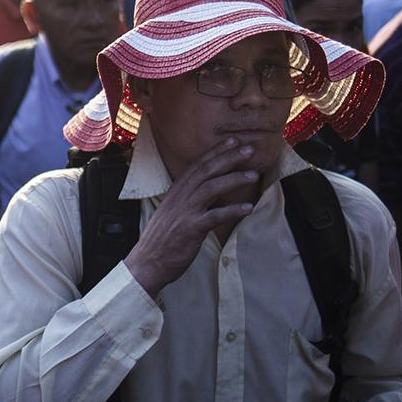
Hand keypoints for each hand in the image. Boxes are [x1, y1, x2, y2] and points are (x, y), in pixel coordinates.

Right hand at [121, 136, 261, 297]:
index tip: (233, 141)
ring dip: (234, 179)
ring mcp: (186, 211)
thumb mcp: (175, 212)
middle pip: (207, 170)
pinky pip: (215, 216)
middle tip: (249, 149)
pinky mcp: (192, 228)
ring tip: (253, 175)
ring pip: (212, 188)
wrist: (148, 261)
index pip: (199, 165)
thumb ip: (191, 200)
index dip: (217, 152)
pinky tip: (248, 207)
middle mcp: (181, 196)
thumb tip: (213, 194)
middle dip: (229, 157)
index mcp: (177, 190)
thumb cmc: (163, 238)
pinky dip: (232, 210)